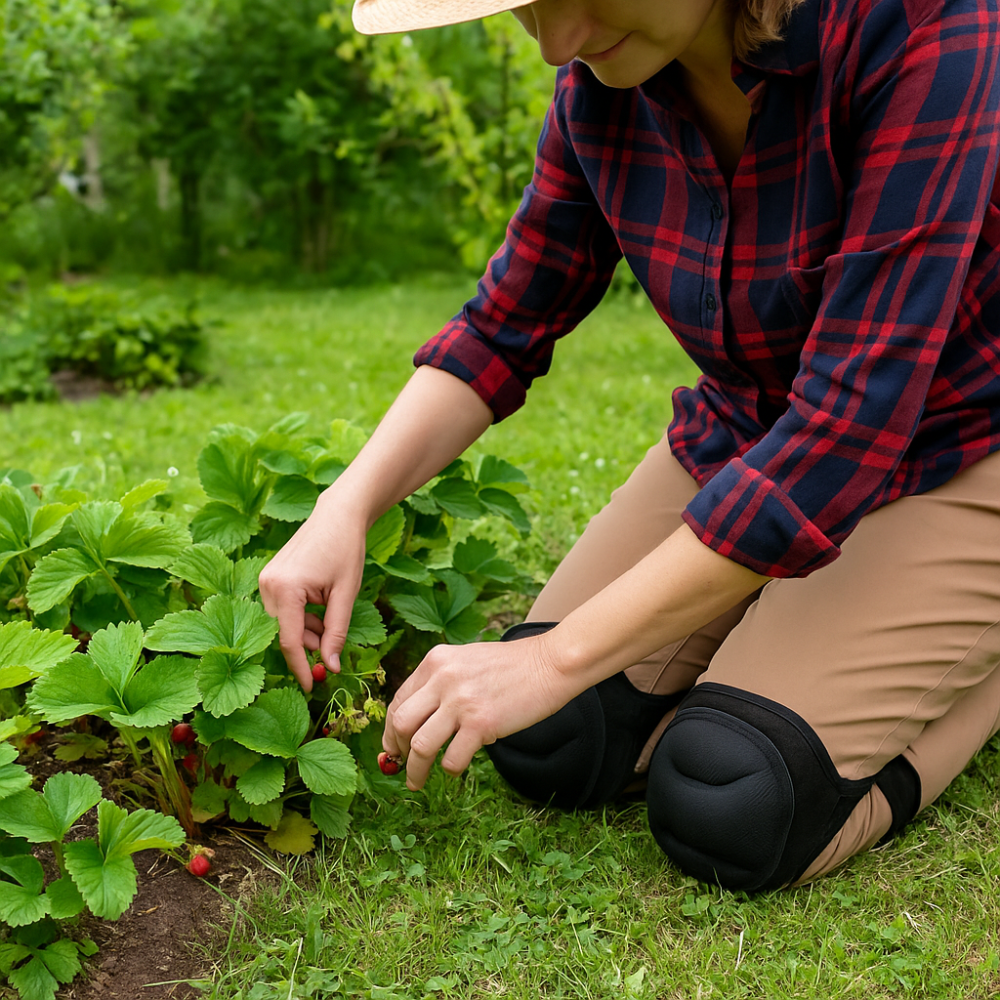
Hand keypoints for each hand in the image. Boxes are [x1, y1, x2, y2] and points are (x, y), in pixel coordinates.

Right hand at [258, 497, 365, 691]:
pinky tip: (320, 610)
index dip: (300, 667)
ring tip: (330, 620)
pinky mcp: (269, 577)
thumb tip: (330, 667)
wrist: (337, 515)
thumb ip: (337, 632)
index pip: (289, 640)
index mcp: (285, 588)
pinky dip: (301, 617)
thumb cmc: (346, 550)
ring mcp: (265, 579)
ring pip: (282, 623)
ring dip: (306, 631)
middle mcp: (267, 584)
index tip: (312, 688)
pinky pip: (282, 609)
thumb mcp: (346, 594)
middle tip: (331, 648)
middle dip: (308, 646)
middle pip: (284, 633)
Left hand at [382, 629, 577, 789]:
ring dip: (415, 770)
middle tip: (402, 765)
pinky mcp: (481, 723)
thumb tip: (416, 722)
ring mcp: (461, 701)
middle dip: (397, 750)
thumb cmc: (511, 666)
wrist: (550, 663)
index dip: (391, 729)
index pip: (398, 700)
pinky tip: (455, 768)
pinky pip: (452, 759)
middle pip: (401, 723)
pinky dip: (449, 769)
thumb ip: (441, 683)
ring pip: (420, 746)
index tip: (394, 747)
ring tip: (416, 781)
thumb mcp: (466, 662)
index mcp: (435, 661)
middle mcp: (442, 678)